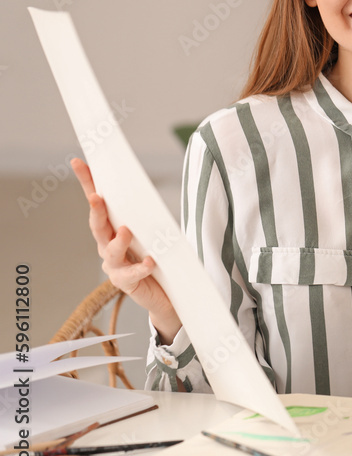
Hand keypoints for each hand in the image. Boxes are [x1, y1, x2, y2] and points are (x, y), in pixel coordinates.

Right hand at [71, 158, 180, 341]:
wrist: (169, 294)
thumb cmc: (160, 258)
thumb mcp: (155, 232)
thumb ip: (148, 216)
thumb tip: (148, 192)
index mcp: (113, 228)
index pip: (99, 202)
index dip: (88, 182)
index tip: (78, 162)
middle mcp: (108, 245)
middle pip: (98, 225)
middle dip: (96, 211)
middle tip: (97, 198)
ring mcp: (115, 266)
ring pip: (110, 251)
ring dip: (118, 240)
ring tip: (127, 231)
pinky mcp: (126, 283)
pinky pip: (132, 274)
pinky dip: (140, 267)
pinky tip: (149, 262)